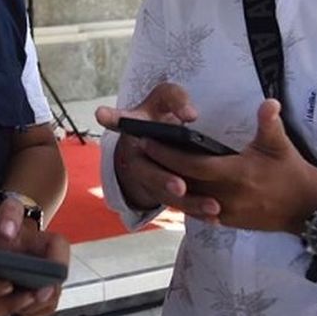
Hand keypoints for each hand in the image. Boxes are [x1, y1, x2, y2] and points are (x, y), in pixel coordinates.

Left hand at [0, 201, 69, 315]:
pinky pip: (51, 294)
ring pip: (57, 273)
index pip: (14, 208)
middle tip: (38, 289)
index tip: (5, 232)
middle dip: (52, 268)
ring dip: (44, 294)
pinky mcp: (44, 277)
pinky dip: (40, 307)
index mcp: (8, 219)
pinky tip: (24, 311)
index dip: (11, 219)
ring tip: (25, 306)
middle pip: (56, 246)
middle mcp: (31, 236)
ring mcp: (42, 256)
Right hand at [95, 83, 219, 218]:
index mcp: (133, 125)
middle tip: (180, 187)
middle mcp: (134, 154)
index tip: (102, 113)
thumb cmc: (162, 115)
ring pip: (163, 194)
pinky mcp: (161, 192)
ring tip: (212, 207)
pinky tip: (215, 217)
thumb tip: (191, 116)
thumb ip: (177, 99)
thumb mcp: (167, 98)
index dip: (110, 117)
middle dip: (161, 180)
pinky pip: (177, 205)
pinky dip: (196, 212)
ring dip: (187, 203)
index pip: (118, 119)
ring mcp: (146, 176)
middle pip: (144, 170)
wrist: (158, 139)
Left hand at [137, 99, 316, 232]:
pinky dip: (184, 200)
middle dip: (160, 168)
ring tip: (148, 168)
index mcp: (237, 173)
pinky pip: (199, 212)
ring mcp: (227, 212)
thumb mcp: (280, 146)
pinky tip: (170, 188)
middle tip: (139, 152)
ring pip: (187, 200)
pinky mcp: (229, 222)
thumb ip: (270, 124)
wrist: (308, 209)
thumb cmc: (292, 173)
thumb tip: (269, 102)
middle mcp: (227, 196)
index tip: (149, 140)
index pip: (194, 165)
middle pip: (184, 183)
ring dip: (168, 186)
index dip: (169, 154)